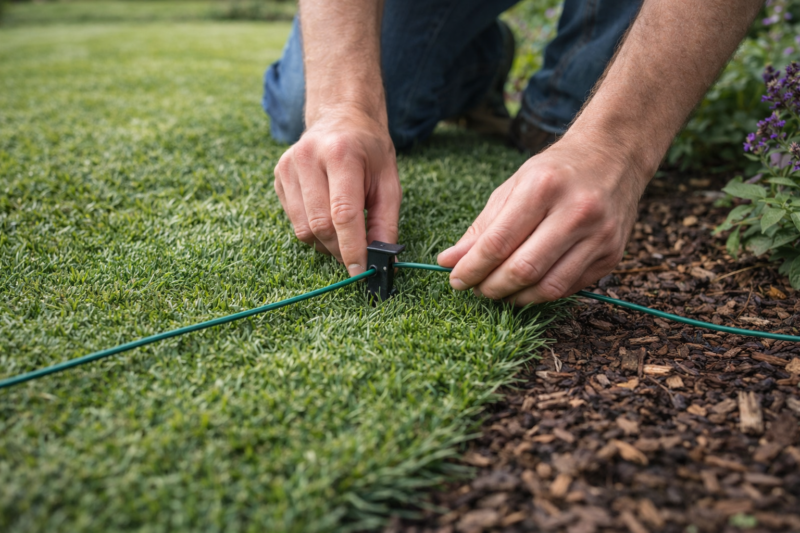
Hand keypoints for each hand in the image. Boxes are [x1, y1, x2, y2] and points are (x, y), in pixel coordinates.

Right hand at [274, 109, 401, 275]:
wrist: (341, 116)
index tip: (361, 272)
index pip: (343, 214)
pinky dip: (313, 230)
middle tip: (357, 256)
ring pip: (303, 229)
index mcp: (342, 154)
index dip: (352, 249)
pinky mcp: (279, 176)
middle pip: (320, 225)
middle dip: (340, 250)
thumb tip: (384, 260)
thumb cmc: (369, 151)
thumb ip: (386, 222)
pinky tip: (327, 214)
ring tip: (344, 234)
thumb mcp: (389, 181)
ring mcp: (288, 167)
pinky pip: (294, 221)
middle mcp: (308, 158)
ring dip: (326, 244)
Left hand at [437, 137, 648, 305]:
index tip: (455, 279)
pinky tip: (527, 287)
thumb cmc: (556, 171)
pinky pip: (569, 288)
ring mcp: (599, 235)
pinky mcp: (612, 255)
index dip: (472, 268)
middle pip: (523, 269)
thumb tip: (448, 261)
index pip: (498, 243)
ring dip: (516, 298)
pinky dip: (541, 293)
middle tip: (476, 289)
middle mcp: (576, 211)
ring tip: (499, 291)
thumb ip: (482, 227)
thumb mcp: (513, 187)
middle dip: (491, 287)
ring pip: (548, 287)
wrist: (614, 156)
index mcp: (543, 187)